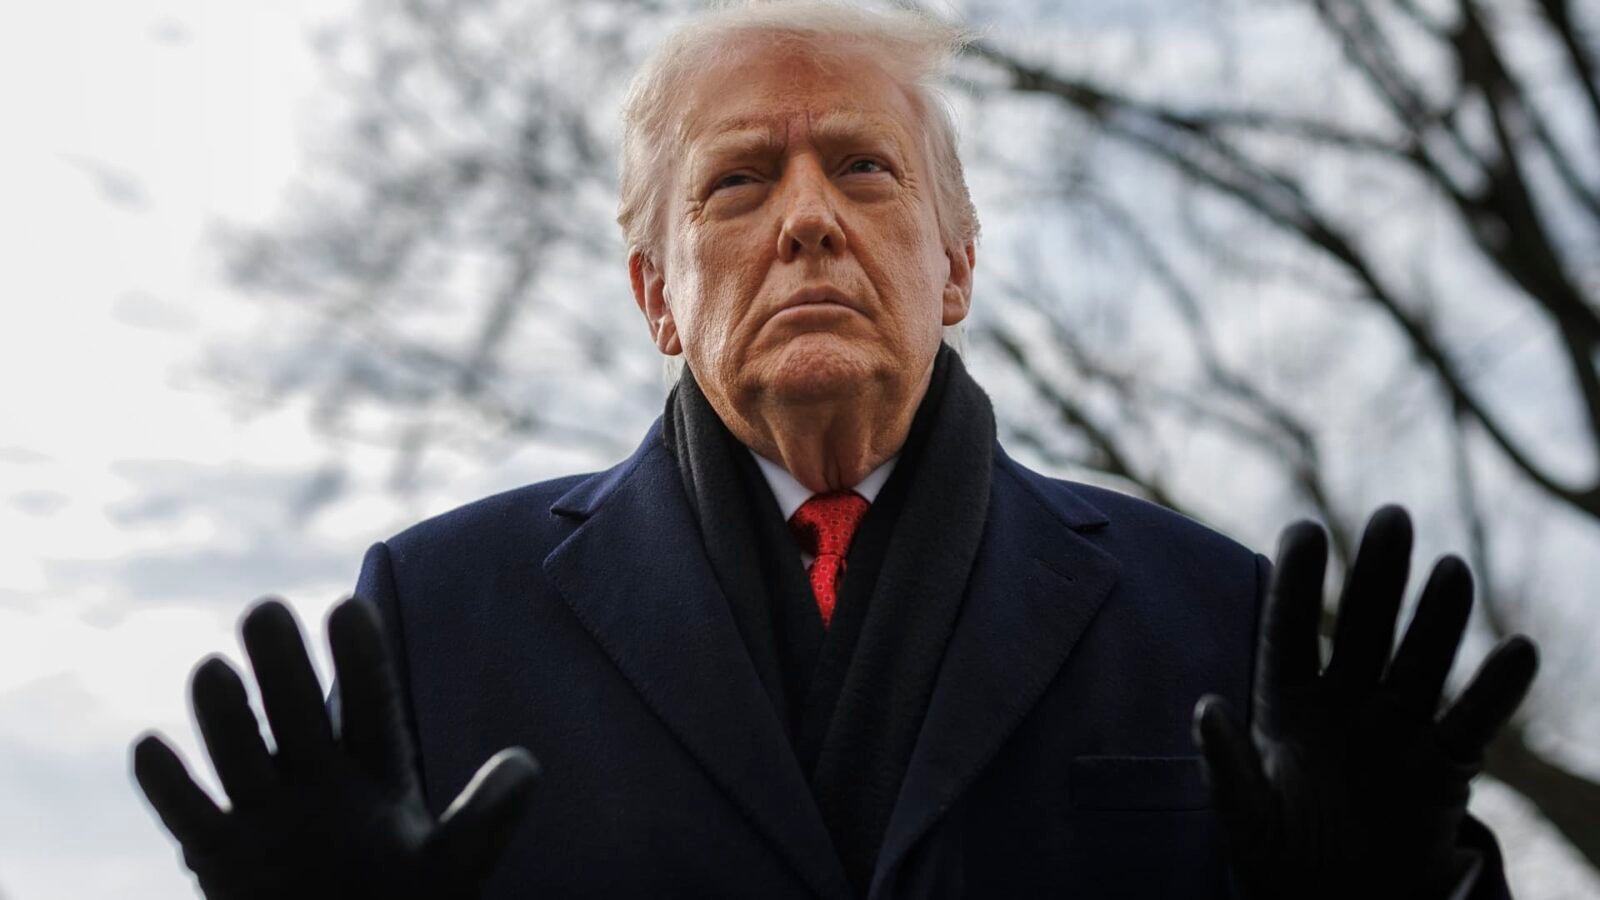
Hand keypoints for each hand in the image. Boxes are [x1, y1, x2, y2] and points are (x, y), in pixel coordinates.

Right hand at [132, 598, 538, 899]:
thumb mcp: (456, 864)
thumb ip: (489, 815)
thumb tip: (526, 764)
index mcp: (375, 768)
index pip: (369, 703)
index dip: (360, 659)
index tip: (351, 608)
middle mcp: (316, 778)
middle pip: (296, 712)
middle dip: (281, 667)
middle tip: (265, 610)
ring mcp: (266, 813)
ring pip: (240, 752)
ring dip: (224, 714)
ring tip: (214, 668)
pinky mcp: (221, 856)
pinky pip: (190, 814)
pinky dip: (169, 783)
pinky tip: (152, 744)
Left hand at [1192, 506, 1537, 899]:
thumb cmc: (1278, 853)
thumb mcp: (1244, 815)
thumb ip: (1225, 765)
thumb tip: (1206, 706)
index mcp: (1286, 703)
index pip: (1291, 631)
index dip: (1300, 582)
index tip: (1306, 530)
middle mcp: (1345, 702)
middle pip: (1365, 627)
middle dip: (1379, 575)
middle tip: (1392, 517)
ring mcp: (1396, 728)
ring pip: (1422, 660)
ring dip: (1438, 617)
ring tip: (1451, 568)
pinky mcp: (1443, 765)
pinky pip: (1473, 720)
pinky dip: (1497, 690)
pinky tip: (1516, 650)